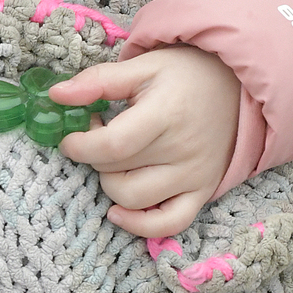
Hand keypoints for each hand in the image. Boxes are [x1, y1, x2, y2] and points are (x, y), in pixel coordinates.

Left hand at [53, 45, 240, 237]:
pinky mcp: (203, 192)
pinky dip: (140, 225)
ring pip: (134, 200)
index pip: (113, 146)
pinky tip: (119, 211)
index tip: (71, 137)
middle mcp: (182, 150)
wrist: (237, 86)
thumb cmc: (186, 74)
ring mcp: (194, 175)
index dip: (81, 146)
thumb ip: (98, 81)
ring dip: (110, 184)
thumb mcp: (142, 66)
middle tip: (98, 135)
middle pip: (118, 172)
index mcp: (165, 115)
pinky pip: (169, 224)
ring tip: (114, 160)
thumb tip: (56, 96)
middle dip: (93, 157)